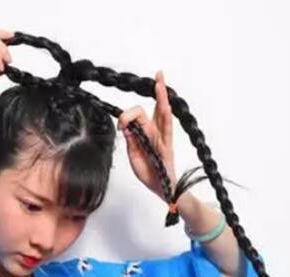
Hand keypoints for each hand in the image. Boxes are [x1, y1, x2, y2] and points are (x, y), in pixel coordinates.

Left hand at [117, 70, 176, 202]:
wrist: (162, 189)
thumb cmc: (150, 175)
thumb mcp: (134, 158)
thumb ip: (131, 143)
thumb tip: (126, 127)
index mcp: (146, 136)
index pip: (138, 117)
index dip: (127, 116)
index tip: (122, 125)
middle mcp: (157, 134)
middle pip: (155, 108)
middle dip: (157, 91)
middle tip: (158, 74)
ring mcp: (163, 139)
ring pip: (162, 114)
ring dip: (161, 96)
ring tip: (161, 81)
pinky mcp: (168, 146)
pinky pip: (168, 129)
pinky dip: (166, 116)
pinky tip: (166, 104)